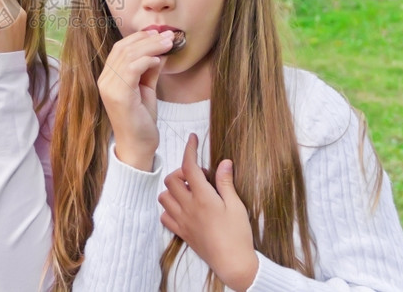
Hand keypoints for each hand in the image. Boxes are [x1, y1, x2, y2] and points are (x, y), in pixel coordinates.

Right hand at [97, 30, 173, 170]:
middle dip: (148, 38)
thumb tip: (160, 51)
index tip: (159, 33)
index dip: (139, 38)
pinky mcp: (119, 95)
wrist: (138, 146)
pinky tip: (159, 60)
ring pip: (128, 55)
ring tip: (168, 42)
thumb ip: (150, 70)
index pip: (120, 48)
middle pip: (123, 48)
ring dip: (151, 46)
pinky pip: (132, 68)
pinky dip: (147, 60)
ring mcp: (109, 87)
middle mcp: (104, 80)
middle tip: (168, 35)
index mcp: (108, 77)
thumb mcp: (146, 89)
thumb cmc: (141, 120)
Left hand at [158, 134, 257, 290]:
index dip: (190, 149)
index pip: (190, 166)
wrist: (233, 263)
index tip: (192, 139)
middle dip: (182, 172)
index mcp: (203, 197)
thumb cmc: (238, 234)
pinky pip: (164, 216)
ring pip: (164, 196)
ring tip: (190, 192)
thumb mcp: (236, 205)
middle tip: (200, 178)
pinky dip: (169, 208)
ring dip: (173, 189)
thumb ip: (226, 182)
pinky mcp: (181, 232)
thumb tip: (224, 162)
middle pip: (171, 179)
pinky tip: (183, 208)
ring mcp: (182, 220)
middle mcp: (188, 207)